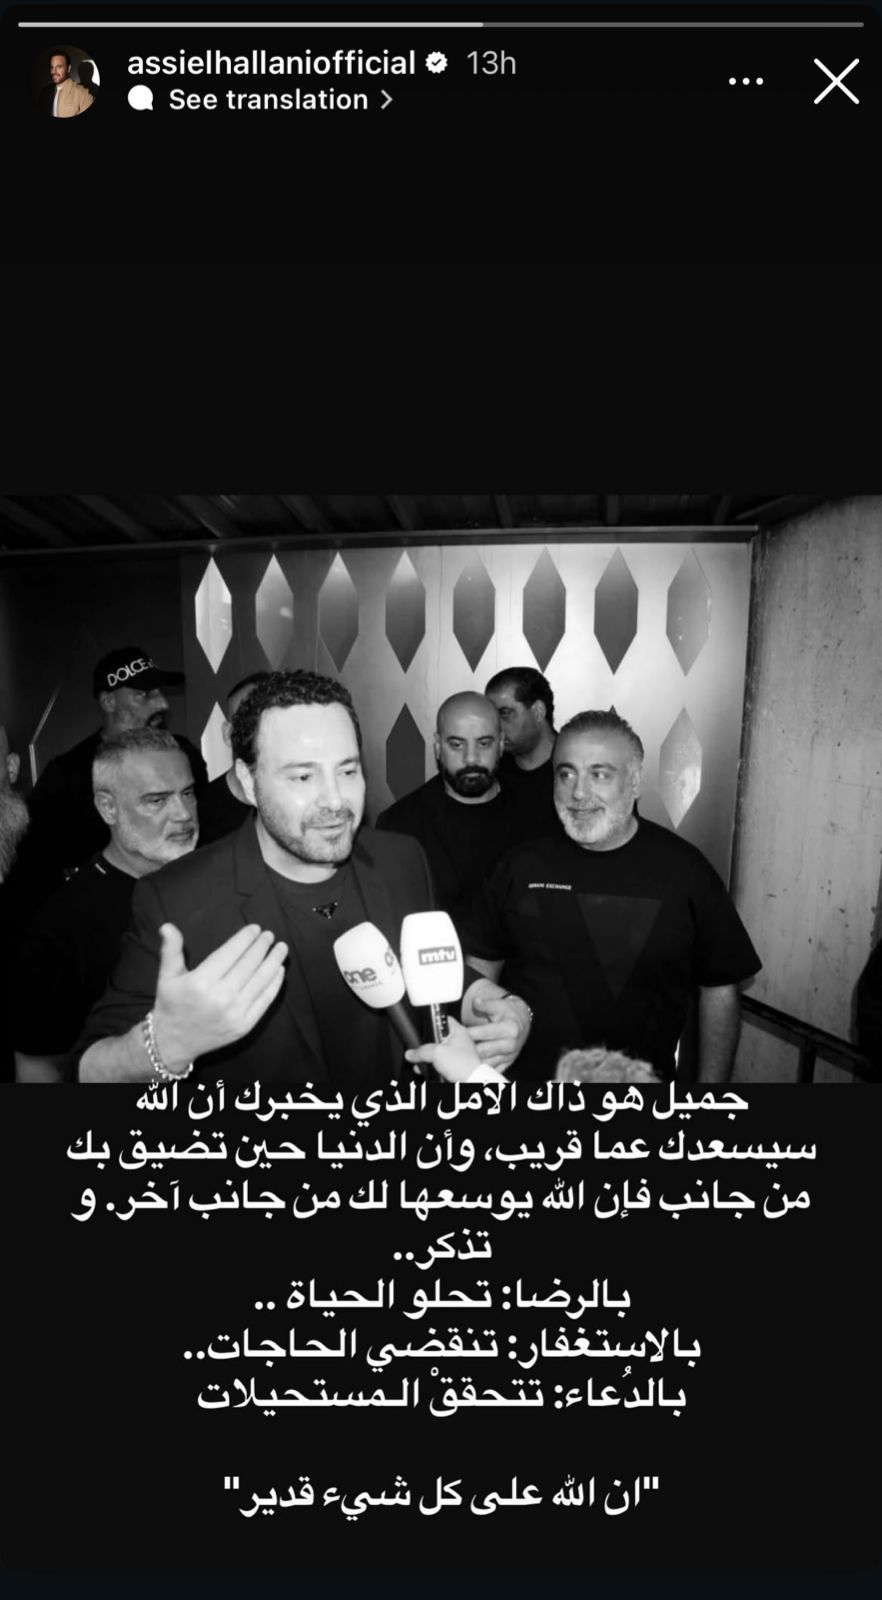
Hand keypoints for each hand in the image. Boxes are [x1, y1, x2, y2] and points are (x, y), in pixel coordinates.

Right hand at [152, 922, 287, 1068]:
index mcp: (200, 982)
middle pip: (249, 964)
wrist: (174, 1042)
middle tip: (269, 935)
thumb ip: (171, 950)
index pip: (231, 953)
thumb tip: (167, 926)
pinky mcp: (244, 1025)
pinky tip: (279, 970)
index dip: (245, 938)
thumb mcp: (166, 976)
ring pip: (261, 980)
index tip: (256, 928)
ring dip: (274, 961)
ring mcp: (235, 1013)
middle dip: (262, 946)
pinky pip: (265, 1000)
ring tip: (281, 948)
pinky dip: (275, 984)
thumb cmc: (171, 1004)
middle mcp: (220, 997)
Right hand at [405, 1016, 483, 1080]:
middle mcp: (458, 1040)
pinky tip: (426, 1070)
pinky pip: (440, 1062)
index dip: (432, 1020)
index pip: (443, 1018)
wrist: (472, 1082)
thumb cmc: (462, 1065)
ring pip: (437, 1051)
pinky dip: (432, 1065)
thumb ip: (421, 1051)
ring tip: (419, 1063)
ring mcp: (457, 1053)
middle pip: (436, 1037)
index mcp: (458, 1031)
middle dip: (425, 1045)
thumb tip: (410, 1053)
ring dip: (427, 1057)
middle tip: (419, 1050)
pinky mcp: (455, 1064)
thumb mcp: (437, 1054)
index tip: (422, 1026)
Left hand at [462, 983, 530, 1070]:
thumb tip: (476, 1001)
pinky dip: (479, 1068)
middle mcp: (511, 1044)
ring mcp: (509, 1056)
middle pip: (483, 1050)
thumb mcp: (498, 1004)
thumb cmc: (508, 1012)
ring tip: (459, 1055)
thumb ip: (486, 1004)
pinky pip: (491, 1069)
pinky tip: (469, 1064)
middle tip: (453, 1046)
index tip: (456, 1033)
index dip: (469, 1033)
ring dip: (472, 1060)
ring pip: (486, 1062)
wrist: (522, 1022)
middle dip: (467, 1048)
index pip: (484, 1033)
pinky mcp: (507, 1063)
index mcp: (510, 1029)